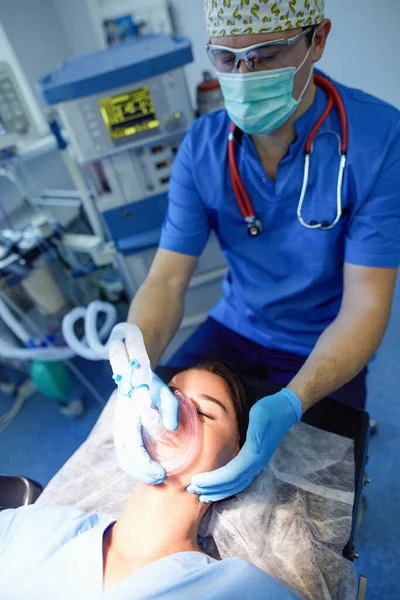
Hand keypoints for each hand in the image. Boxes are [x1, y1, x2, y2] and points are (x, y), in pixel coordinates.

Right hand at [110, 338, 178, 484]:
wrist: (133, 374)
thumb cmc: (149, 383)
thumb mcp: (163, 391)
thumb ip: (170, 407)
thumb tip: (174, 427)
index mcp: (128, 418)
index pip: (133, 450)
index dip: (146, 466)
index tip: (162, 474)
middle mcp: (120, 427)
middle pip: (126, 460)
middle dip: (143, 474)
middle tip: (162, 479)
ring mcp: (118, 431)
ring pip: (124, 460)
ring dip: (139, 473)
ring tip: (157, 477)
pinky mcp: (121, 433)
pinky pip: (125, 456)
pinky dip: (135, 467)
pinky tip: (149, 468)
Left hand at [187, 389, 301, 501]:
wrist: (286, 410)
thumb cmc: (270, 410)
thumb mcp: (261, 415)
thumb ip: (257, 432)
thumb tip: (254, 449)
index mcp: (255, 454)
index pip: (231, 474)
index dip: (213, 480)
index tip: (195, 480)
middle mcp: (257, 464)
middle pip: (232, 484)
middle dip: (211, 489)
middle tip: (191, 489)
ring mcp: (257, 464)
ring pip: (236, 485)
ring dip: (218, 491)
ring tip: (201, 494)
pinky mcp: (255, 461)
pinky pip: (240, 480)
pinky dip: (227, 487)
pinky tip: (217, 488)